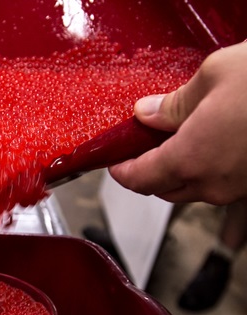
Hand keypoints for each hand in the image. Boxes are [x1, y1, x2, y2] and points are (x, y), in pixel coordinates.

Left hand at [108, 41, 246, 204]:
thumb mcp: (214, 76)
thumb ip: (174, 104)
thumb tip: (148, 114)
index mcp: (189, 159)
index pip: (139, 178)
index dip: (121, 172)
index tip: (115, 163)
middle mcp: (213, 183)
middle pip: (165, 189)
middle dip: (150, 171)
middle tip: (146, 147)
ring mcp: (241, 189)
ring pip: (198, 191)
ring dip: (184, 176)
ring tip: (183, 147)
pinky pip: (233, 196)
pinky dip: (220, 191)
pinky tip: (224, 203)